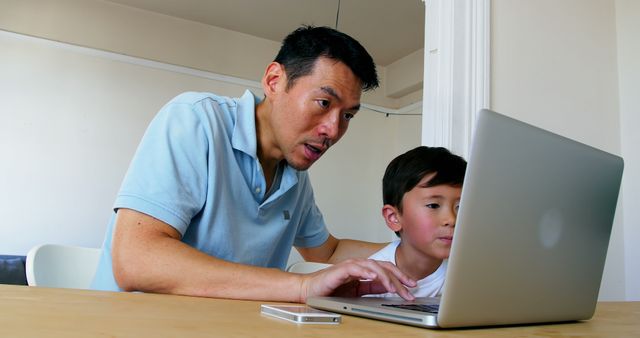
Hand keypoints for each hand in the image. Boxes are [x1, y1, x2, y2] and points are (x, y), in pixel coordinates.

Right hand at [298, 259, 415, 302]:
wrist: (309, 290)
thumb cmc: (330, 290)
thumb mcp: (357, 291)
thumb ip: (371, 287)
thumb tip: (387, 288)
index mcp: (364, 270)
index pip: (386, 270)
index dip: (400, 277)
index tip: (412, 286)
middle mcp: (359, 265)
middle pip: (384, 266)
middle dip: (399, 277)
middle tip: (409, 288)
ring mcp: (350, 266)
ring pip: (373, 266)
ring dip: (385, 276)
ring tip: (394, 287)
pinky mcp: (340, 270)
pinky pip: (356, 269)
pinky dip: (366, 272)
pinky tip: (374, 277)